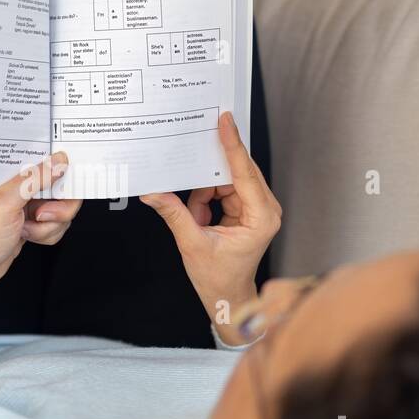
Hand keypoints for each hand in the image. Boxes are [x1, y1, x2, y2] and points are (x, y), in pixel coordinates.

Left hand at [0, 153, 80, 316]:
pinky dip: (47, 235)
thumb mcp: (7, 202)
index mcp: (15, 174)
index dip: (64, 172)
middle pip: (64, 189)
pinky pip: (58, 225)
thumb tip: (59, 161)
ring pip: (63, 211)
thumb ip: (34, 179)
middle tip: (40, 216)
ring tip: (26, 229)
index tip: (67, 187)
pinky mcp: (35, 222)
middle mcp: (25, 186)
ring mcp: (32, 205)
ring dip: (49, 226)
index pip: (49, 160)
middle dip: (58, 209)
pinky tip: (27, 236)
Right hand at [140, 112, 280, 343]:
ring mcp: (255, 208)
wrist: (227, 297)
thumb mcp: (192, 244)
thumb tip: (154, 193)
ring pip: (224, 181)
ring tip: (199, 220)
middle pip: (236, 172)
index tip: (225, 121)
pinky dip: (204, 201)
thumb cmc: (219, 278)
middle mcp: (264, 209)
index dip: (232, 145)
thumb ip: (174, 214)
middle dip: (210, 171)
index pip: (244, 173)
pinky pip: (220, 190)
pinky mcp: (245, 208)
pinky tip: (201, 218)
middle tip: (193, 149)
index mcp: (261, 217)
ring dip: (204, 196)